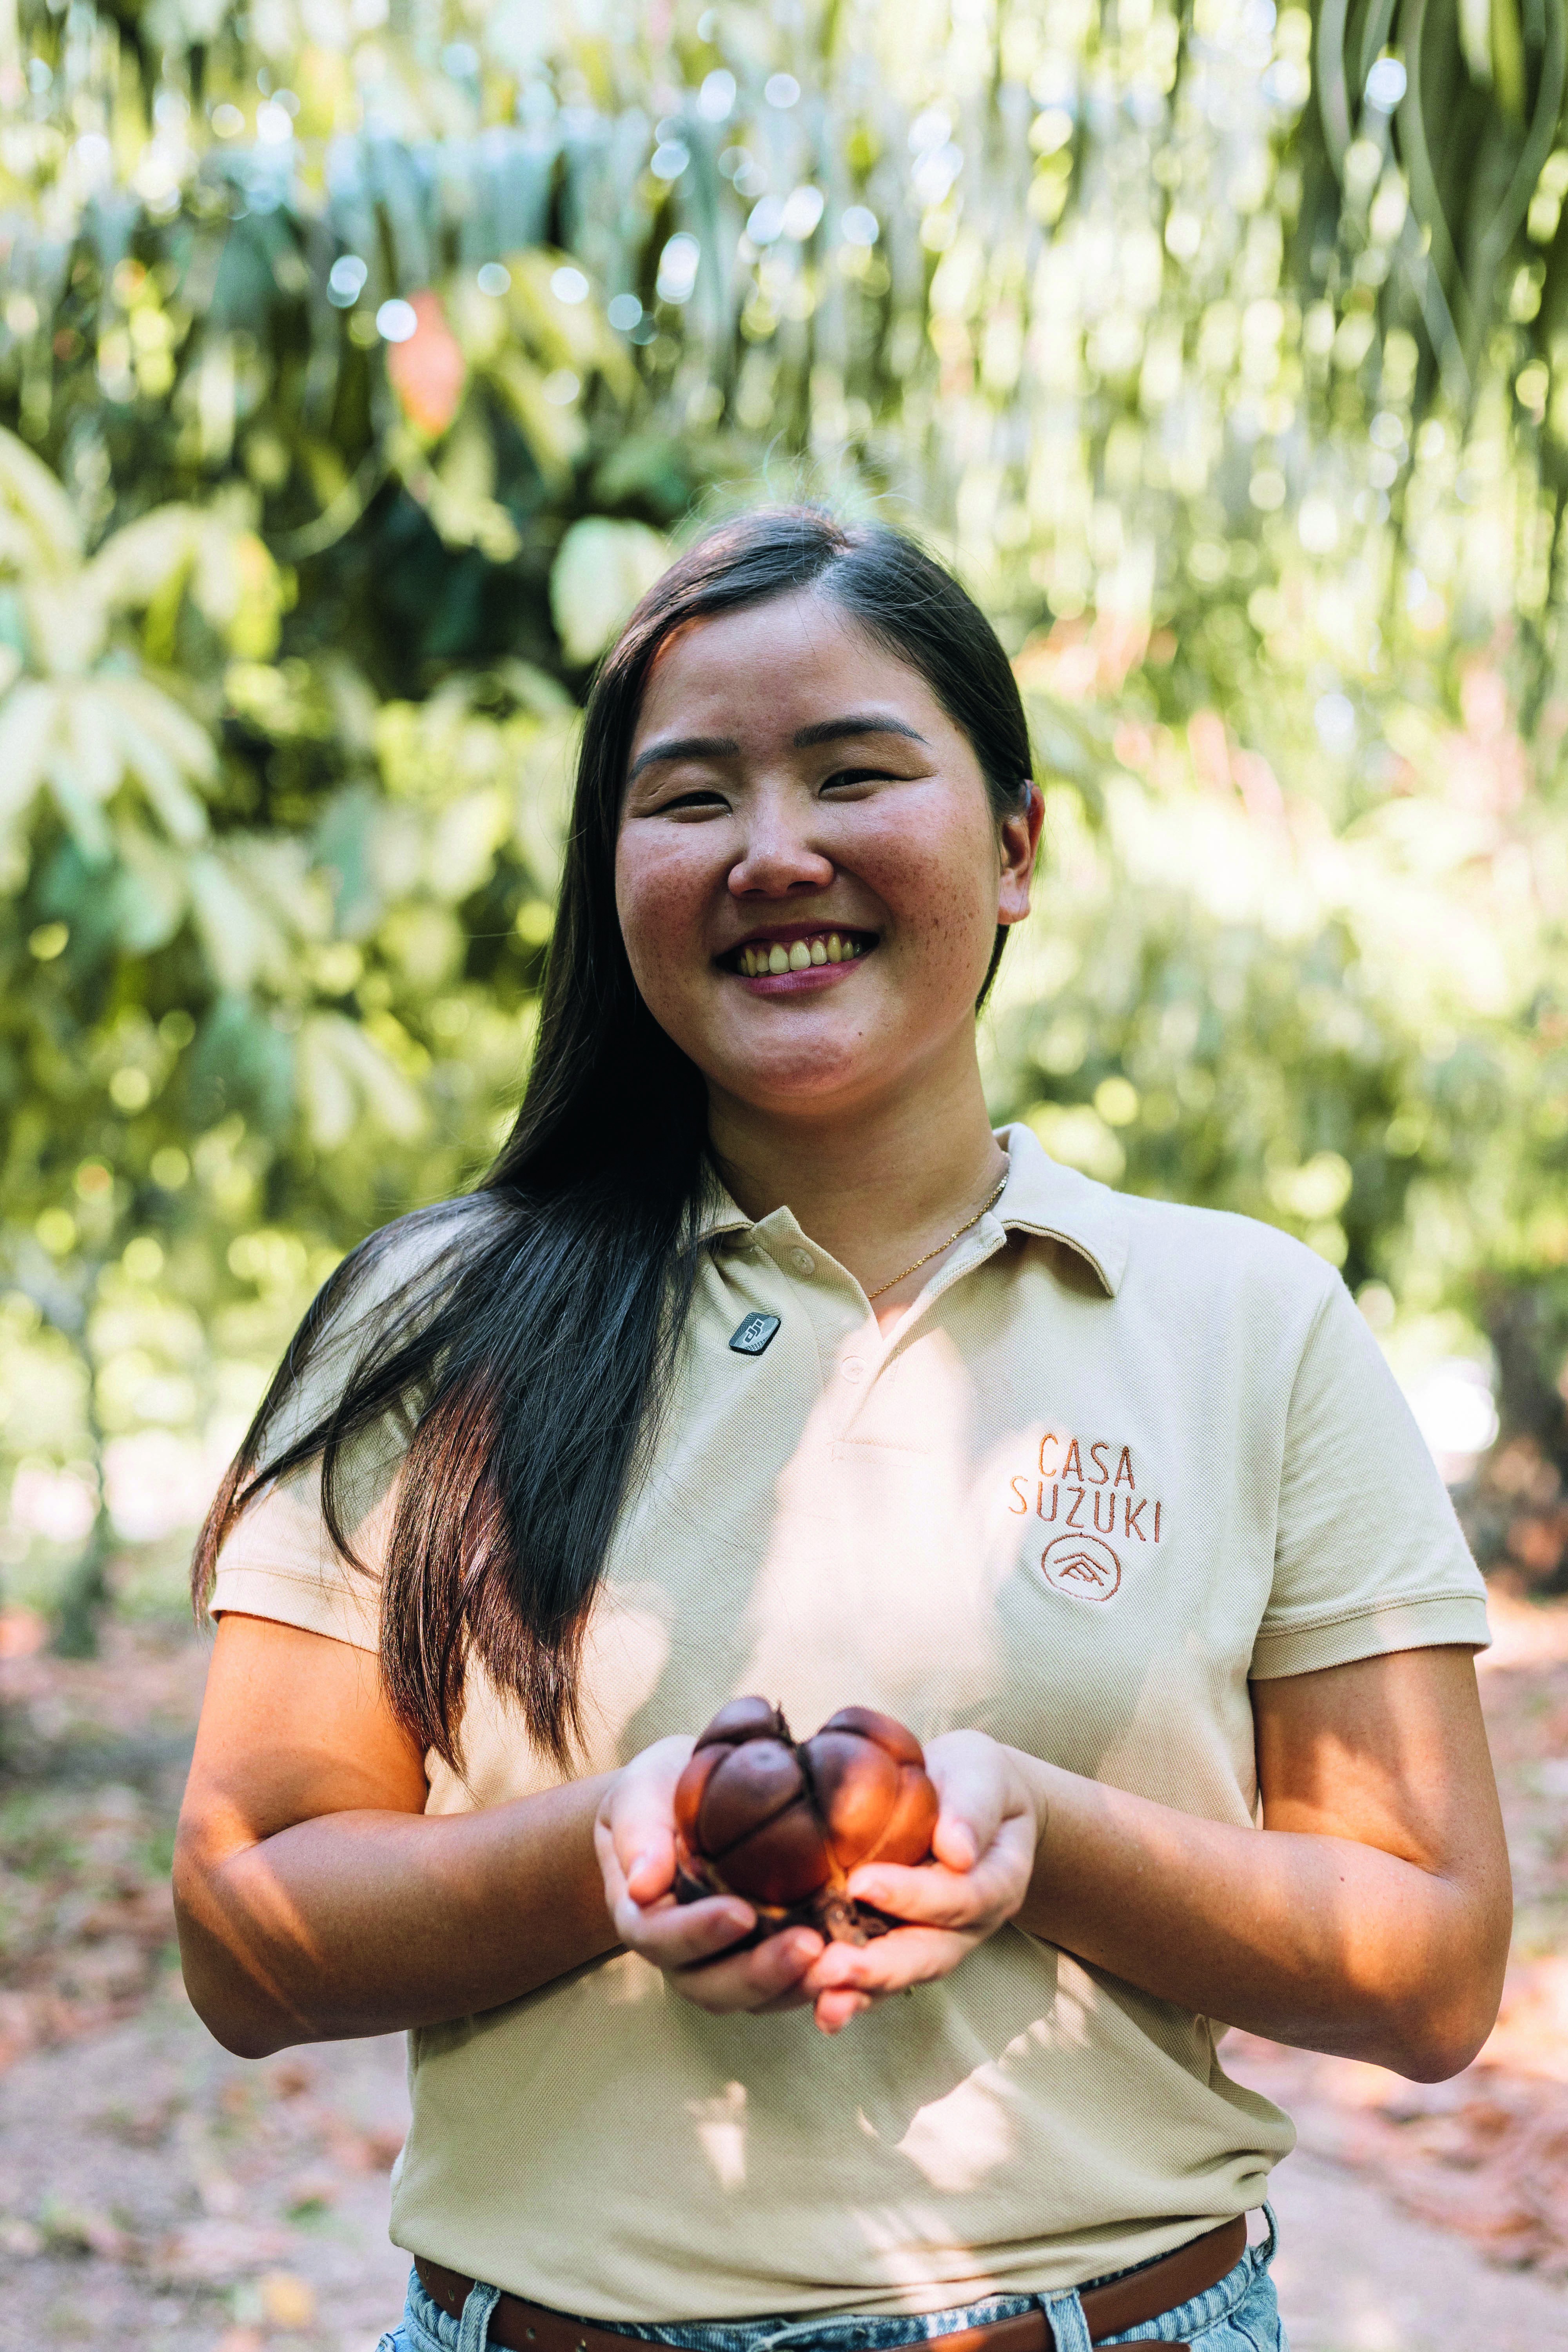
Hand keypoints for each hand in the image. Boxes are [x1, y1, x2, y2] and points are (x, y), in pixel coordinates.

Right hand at [593, 1735, 825, 2013]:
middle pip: (711, 1985)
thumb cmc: (656, 1794)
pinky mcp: (762, 1953)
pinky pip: (785, 1983)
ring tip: (837, 1961)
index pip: (662, 1939)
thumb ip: (638, 1836)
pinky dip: (815, 1979)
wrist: (683, 1792)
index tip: (741, 1913)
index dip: (699, 1933)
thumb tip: (641, 1885)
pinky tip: (851, 1958)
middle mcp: (682, 1952)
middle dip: (759, 1973)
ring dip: (794, 1985)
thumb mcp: (638, 1798)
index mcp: (645, 1915)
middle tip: (808, 1946)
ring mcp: (724, 1959)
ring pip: (753, 1996)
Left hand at [801, 1730, 1041, 2034]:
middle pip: (931, 1954)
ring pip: (904, 1976)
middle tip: (832, 1967)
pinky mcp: (903, 1945)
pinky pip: (882, 1978)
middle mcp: (971, 1924)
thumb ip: (974, 1808)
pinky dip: (852, 1994)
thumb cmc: (973, 1781)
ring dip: (862, 1991)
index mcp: (997, 1881)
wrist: (968, 1798)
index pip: (960, 1896)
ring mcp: (938, 1941)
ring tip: (822, 2000)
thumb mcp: (982, 1776)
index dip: (913, 1896)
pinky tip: (821, 2006)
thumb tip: (958, 1850)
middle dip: (881, 1966)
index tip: (861, 1884)